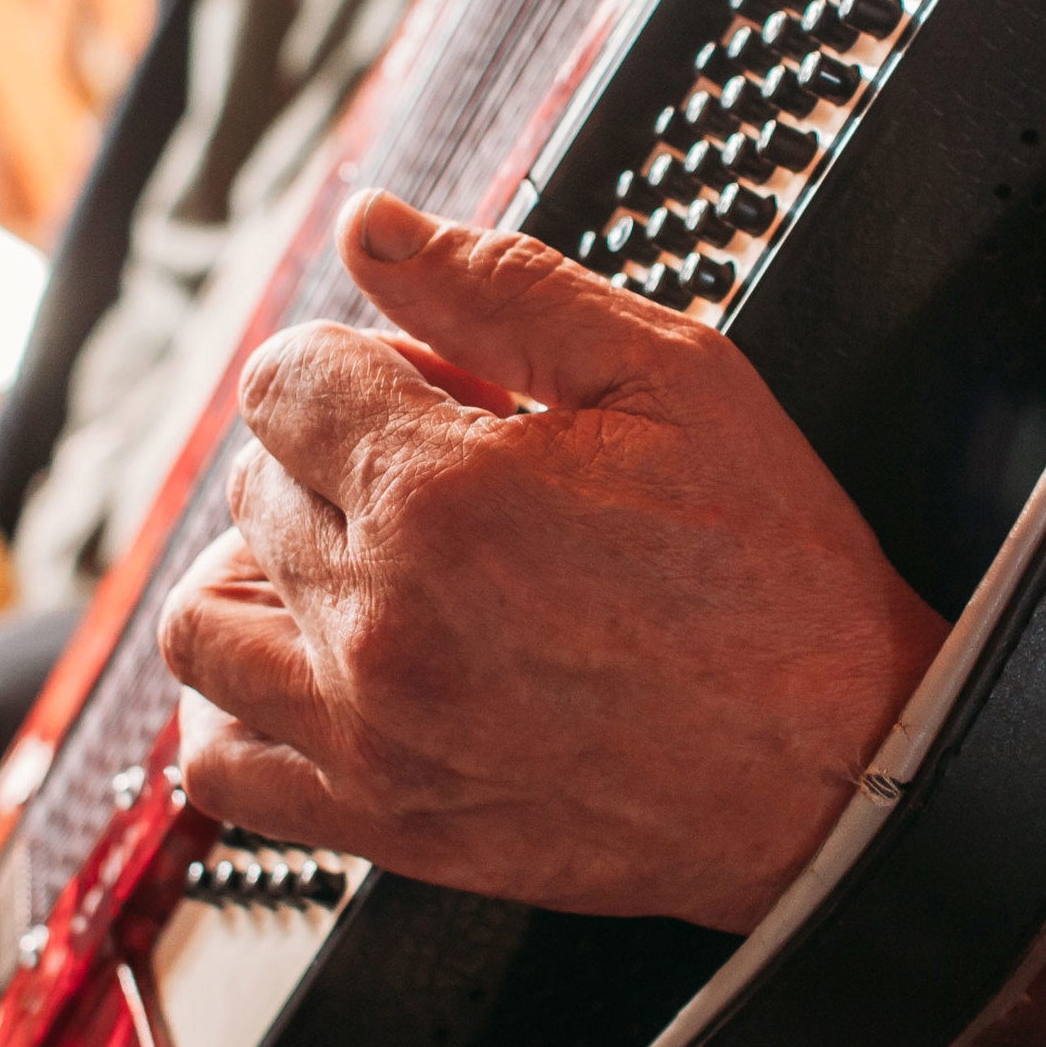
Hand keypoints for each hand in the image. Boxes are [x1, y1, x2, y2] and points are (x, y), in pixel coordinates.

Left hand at [158, 191, 945, 932]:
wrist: (846, 766)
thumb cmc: (774, 574)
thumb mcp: (671, 378)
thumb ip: (500, 284)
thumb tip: (371, 224)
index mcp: (441, 493)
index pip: (282, 381)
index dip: (358, 363)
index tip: (433, 392)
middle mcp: (381, 620)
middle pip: (252, 487)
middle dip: (333, 457)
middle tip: (444, 476)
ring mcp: (372, 734)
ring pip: (199, 624)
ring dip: (254, 572)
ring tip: (354, 566)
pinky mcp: (385, 821)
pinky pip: (218, 766)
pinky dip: (233, 710)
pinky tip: (308, 672)